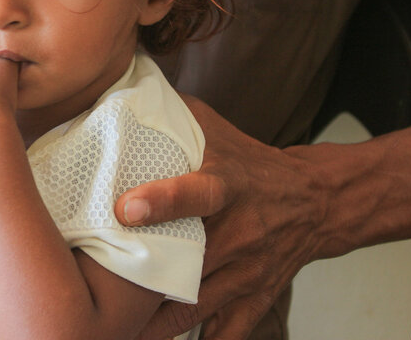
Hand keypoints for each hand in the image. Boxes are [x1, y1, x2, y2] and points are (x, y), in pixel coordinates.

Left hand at [116, 97, 327, 339]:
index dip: (163, 200)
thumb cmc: (250, 161)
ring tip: (111, 332)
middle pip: (191, 263)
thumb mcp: (214, 129)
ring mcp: (249, 271)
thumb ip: (167, 115)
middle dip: (145, 281)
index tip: (125, 208)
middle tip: (94, 293)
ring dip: (154, 324)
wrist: (316, 201)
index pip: (198, 191)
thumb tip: (114, 96)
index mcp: (229, 185)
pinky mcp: (255, 299)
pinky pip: (225, 333)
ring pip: (196, 307)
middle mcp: (241, 232)